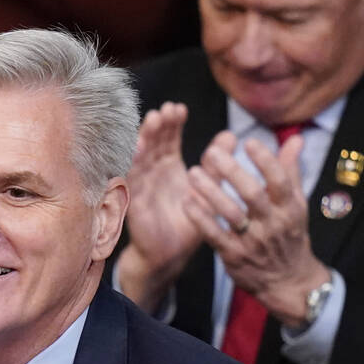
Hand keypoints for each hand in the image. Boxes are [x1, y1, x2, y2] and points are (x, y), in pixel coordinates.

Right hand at [116, 103, 202, 310]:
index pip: (168, 139)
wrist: (170, 254)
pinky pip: (132, 180)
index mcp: (168, 167)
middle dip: (158, 125)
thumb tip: (231, 136)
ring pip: (140, 156)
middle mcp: (152, 172)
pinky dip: (133, 163)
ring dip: (144, 137)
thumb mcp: (206, 190)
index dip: (172, 123)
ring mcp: (141, 185)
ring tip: (153, 120)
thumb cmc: (187, 222)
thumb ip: (217, 165)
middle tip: (166, 110)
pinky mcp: (135, 201)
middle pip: (152, 142)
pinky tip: (137, 149)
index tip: (179, 109)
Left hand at [184, 130, 329, 324]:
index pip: (279, 181)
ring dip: (210, 192)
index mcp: (289, 208)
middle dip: (232, 172)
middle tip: (213, 152)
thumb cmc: (288, 234)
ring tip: (193, 173)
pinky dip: (200, 218)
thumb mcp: (296, 204)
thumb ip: (291, 170)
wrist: (287, 281)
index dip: (265, 161)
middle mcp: (273, 224)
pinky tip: (187, 201)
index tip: (249, 142)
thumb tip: (296, 138)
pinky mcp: (234, 256)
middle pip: (252, 194)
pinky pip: (214, 234)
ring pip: (230, 214)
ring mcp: (253, 241)